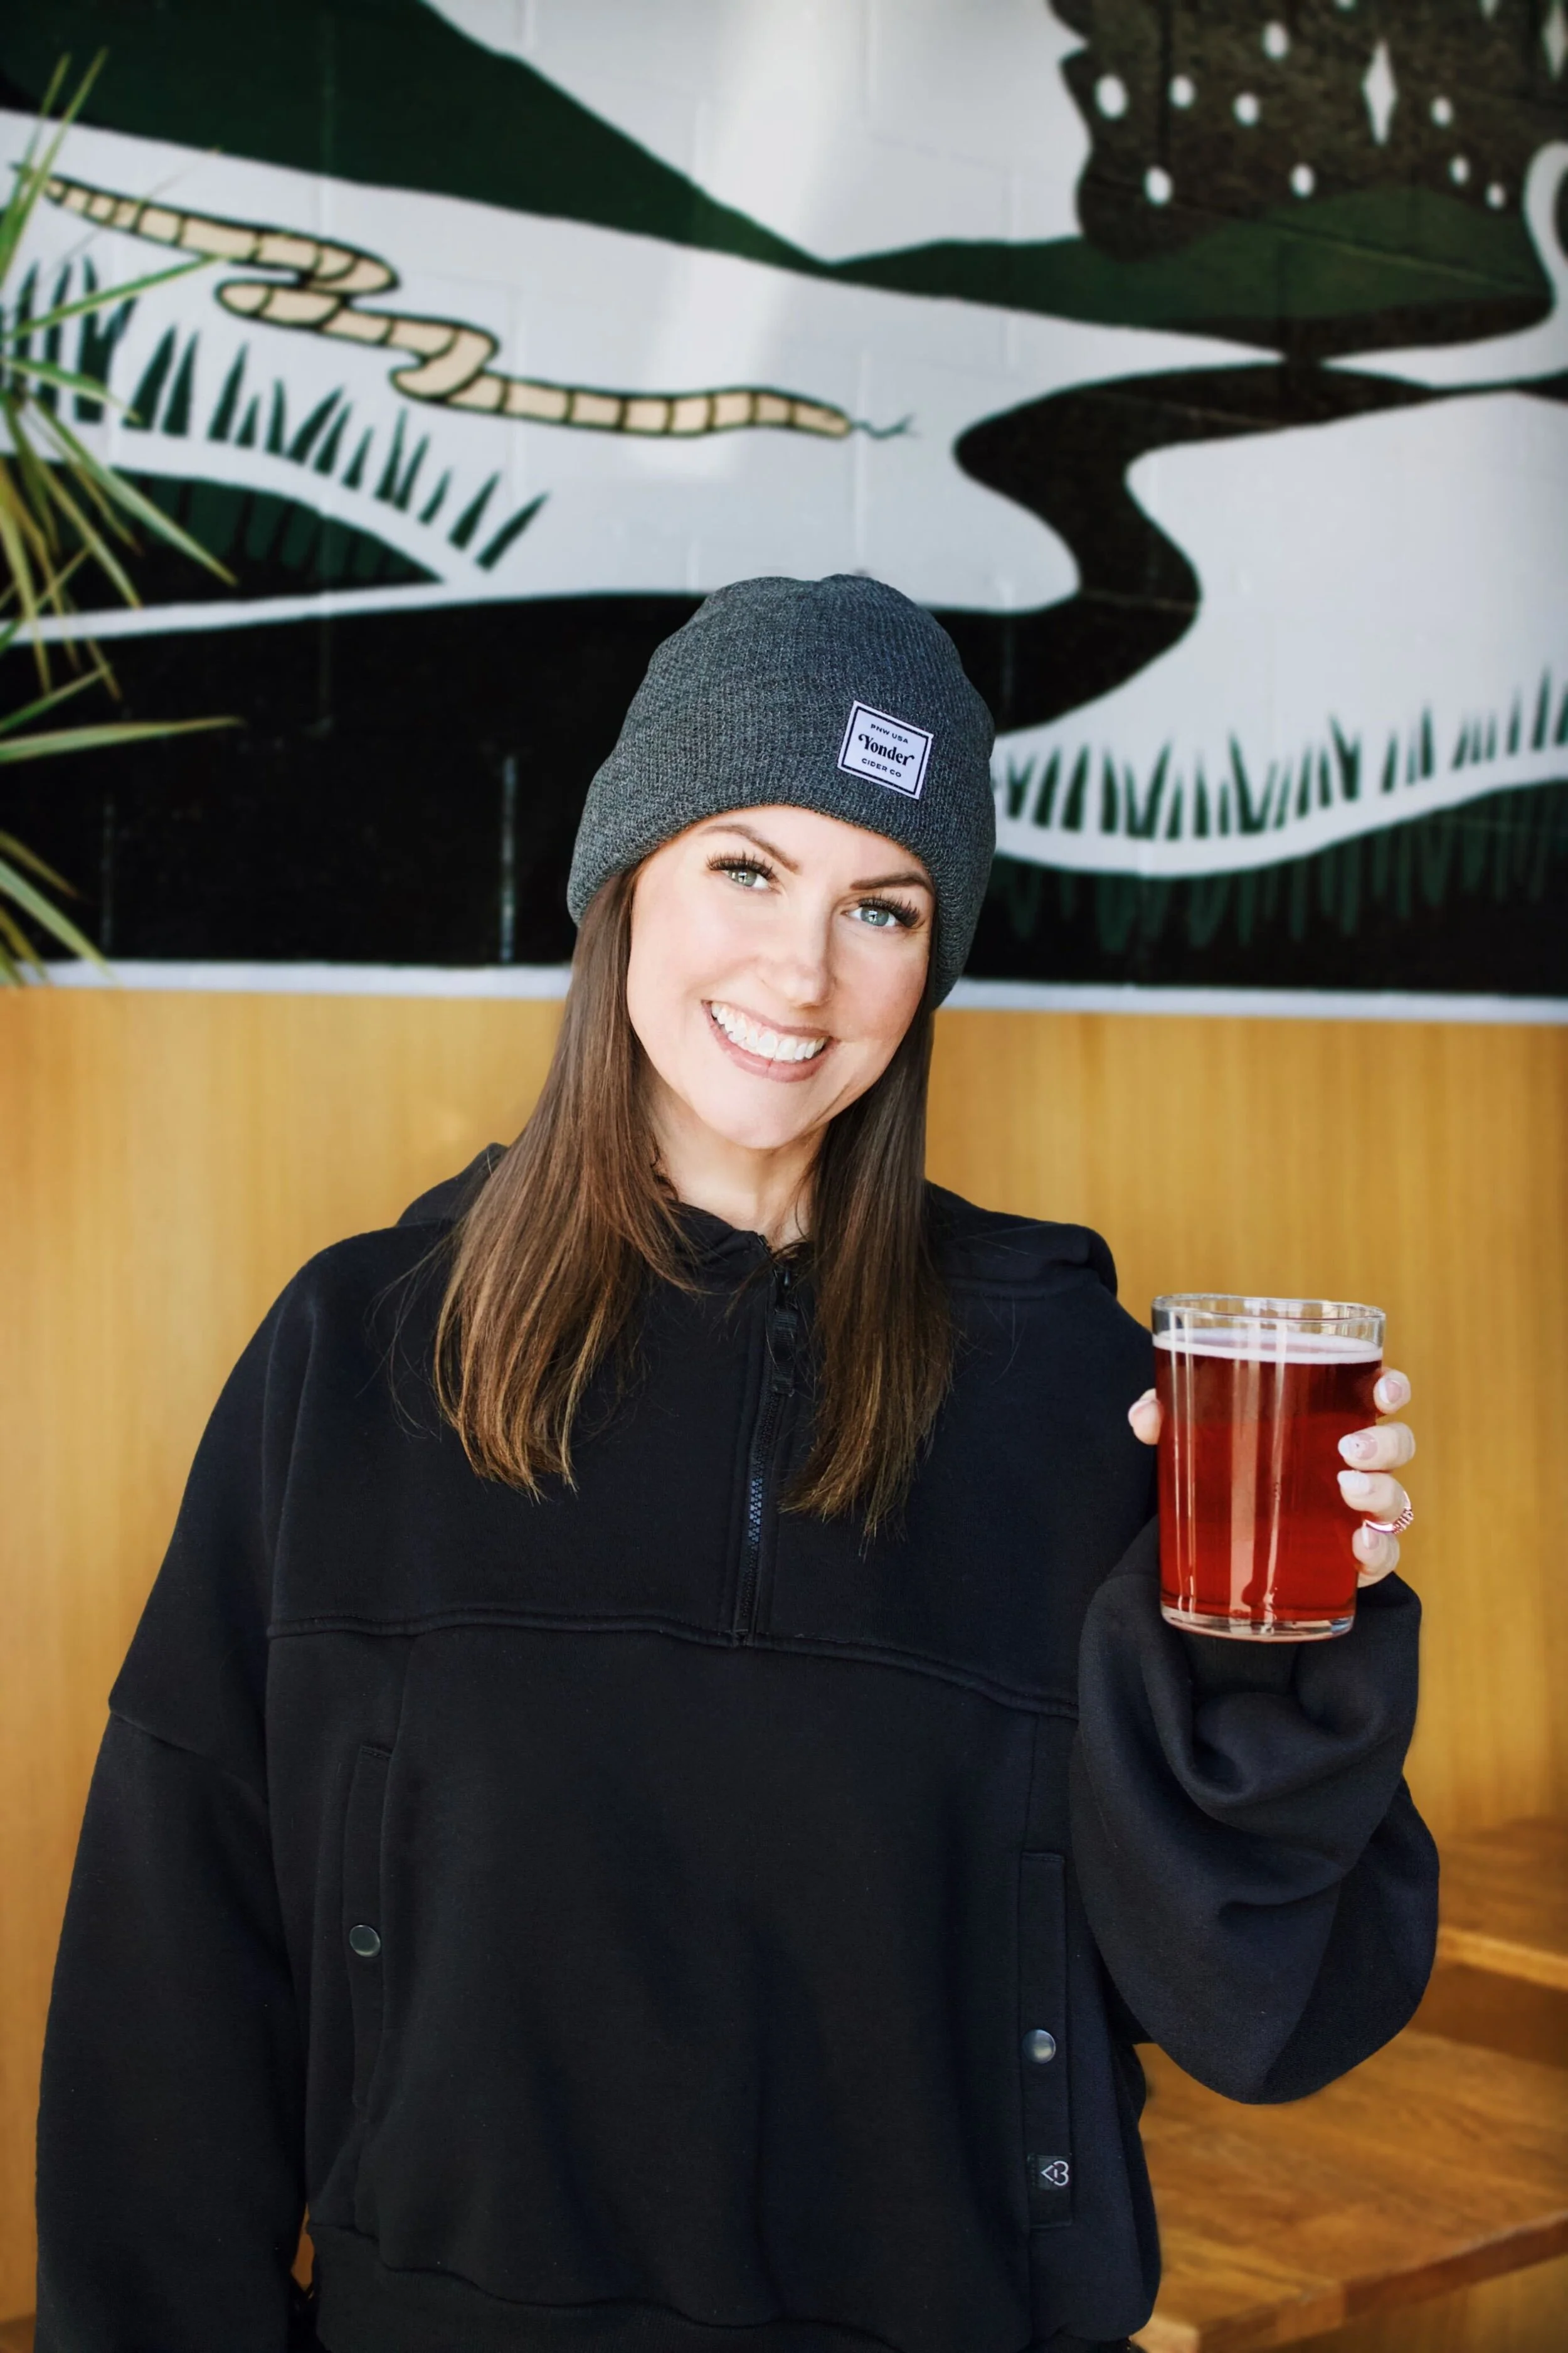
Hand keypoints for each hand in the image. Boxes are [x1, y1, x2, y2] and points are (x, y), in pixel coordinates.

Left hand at [1127, 1369, 1415, 1586]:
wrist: (1212, 1533)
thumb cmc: (1220, 1463)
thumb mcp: (1190, 1432)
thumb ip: (1166, 1413)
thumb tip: (1146, 1416)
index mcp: (1328, 1418)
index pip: (1376, 1394)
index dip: (1391, 1388)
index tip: (1383, 1389)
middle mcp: (1351, 1463)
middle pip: (1396, 1446)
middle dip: (1386, 1444)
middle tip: (1350, 1448)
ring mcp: (1354, 1511)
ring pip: (1393, 1499)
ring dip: (1381, 1493)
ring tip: (1348, 1490)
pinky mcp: (1347, 1557)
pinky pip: (1382, 1556)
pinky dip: (1379, 1553)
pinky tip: (1359, 1549)